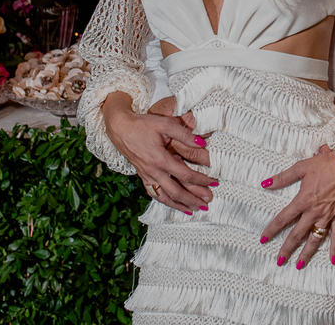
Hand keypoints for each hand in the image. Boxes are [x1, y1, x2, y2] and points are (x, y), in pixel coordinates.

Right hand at [101, 93, 214, 212]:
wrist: (120, 128)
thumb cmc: (142, 124)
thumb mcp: (165, 124)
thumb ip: (184, 134)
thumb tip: (202, 143)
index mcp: (160, 160)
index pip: (185, 175)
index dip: (201, 180)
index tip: (214, 183)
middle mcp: (153, 172)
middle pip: (176, 192)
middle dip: (193, 199)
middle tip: (207, 203)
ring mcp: (146, 176)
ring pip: (164, 197)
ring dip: (179, 205)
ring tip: (192, 210)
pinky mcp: (142, 176)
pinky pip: (154, 194)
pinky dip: (165, 201)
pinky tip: (172, 204)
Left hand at [258, 137, 334, 268]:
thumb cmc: (326, 163)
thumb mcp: (301, 167)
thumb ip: (282, 177)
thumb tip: (264, 183)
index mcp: (303, 200)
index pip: (283, 218)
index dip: (272, 229)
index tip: (263, 239)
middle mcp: (314, 211)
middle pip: (297, 234)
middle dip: (287, 248)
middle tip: (279, 261)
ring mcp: (328, 216)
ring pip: (315, 238)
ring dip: (306, 253)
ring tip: (299, 265)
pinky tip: (332, 259)